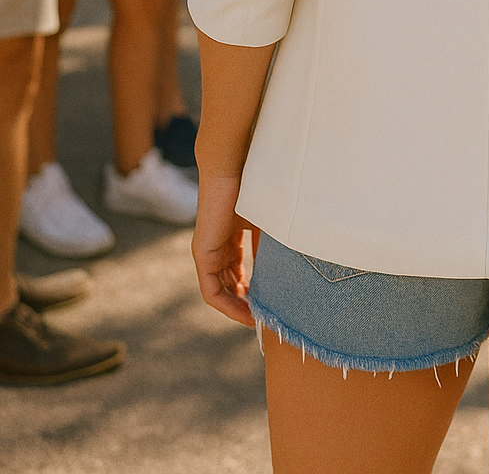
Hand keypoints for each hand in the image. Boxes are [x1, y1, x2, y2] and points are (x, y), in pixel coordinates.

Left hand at [192, 172, 256, 326]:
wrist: (232, 170)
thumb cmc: (252, 189)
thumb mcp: (266, 225)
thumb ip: (268, 248)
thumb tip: (286, 274)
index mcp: (231, 238)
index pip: (239, 272)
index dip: (254, 288)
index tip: (270, 301)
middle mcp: (217, 248)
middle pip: (229, 284)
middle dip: (247, 302)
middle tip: (266, 315)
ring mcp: (207, 253)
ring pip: (221, 291)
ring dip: (238, 308)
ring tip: (258, 319)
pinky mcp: (202, 256)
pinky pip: (211, 291)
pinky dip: (227, 305)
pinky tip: (246, 312)